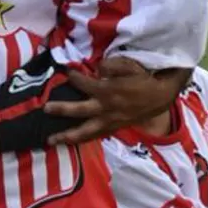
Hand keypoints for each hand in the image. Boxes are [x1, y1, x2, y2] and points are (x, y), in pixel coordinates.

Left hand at [41, 57, 189, 145]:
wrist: (162, 96)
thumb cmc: (145, 78)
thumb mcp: (129, 65)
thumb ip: (110, 65)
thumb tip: (96, 67)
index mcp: (108, 91)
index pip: (83, 84)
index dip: (74, 77)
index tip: (67, 72)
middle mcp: (106, 109)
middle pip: (78, 111)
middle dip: (61, 110)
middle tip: (45, 109)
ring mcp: (110, 121)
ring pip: (85, 132)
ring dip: (68, 136)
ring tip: (52, 140)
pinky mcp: (115, 128)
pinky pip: (96, 136)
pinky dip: (84, 139)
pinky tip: (74, 142)